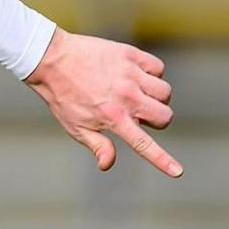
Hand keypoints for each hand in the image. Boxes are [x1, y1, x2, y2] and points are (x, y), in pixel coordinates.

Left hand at [24, 28, 181, 176]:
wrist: (51, 59)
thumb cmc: (63, 96)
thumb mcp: (75, 126)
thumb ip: (97, 145)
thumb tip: (108, 164)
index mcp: (113, 118)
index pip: (144, 144)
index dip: (163, 160)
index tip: (177, 172)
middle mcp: (126, 97)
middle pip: (165, 116)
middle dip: (157, 119)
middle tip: (138, 114)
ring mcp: (130, 75)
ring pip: (165, 92)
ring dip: (156, 96)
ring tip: (136, 93)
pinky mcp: (131, 55)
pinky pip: (159, 68)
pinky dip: (152, 73)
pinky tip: (135, 75)